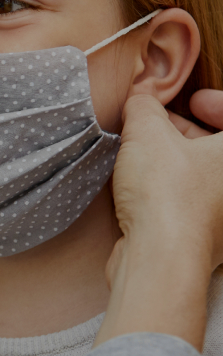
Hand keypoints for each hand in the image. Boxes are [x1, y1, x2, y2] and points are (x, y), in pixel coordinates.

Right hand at [95, 90, 222, 348]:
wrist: (160, 258)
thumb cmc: (166, 193)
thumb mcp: (147, 134)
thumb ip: (144, 107)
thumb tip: (141, 96)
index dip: (215, 103)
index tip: (191, 102)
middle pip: (220, 149)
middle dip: (190, 131)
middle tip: (159, 125)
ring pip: (206, 176)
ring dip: (178, 161)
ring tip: (142, 154)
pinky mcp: (207, 238)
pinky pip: (194, 203)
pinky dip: (173, 190)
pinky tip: (141, 187)